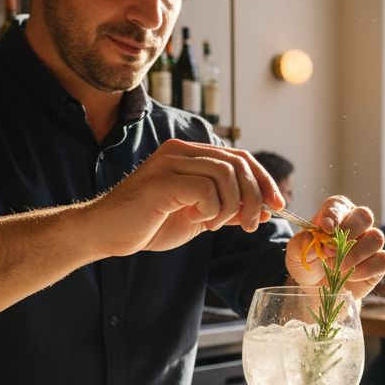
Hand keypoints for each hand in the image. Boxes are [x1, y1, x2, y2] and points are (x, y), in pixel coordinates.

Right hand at [82, 139, 281, 257]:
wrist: (107, 233)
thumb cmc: (149, 223)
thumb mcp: (198, 215)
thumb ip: (227, 208)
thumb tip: (264, 209)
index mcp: (191, 154)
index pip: (240, 157)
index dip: (264, 180)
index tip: (278, 205)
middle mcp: (182, 151)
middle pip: (238, 163)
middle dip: (254, 196)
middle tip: (250, 224)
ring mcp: (171, 162)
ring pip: (226, 175)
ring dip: (232, 206)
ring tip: (216, 225)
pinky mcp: (162, 180)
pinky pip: (206, 190)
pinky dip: (211, 210)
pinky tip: (196, 220)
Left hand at [286, 196, 384, 298]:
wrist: (319, 290)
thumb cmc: (309, 264)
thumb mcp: (295, 254)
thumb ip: (301, 244)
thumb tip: (313, 240)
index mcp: (335, 215)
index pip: (339, 205)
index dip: (334, 214)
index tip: (326, 227)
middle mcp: (356, 225)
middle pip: (365, 216)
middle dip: (350, 232)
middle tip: (332, 251)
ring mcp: (370, 243)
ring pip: (376, 238)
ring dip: (356, 254)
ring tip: (339, 267)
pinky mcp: (379, 262)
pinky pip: (382, 260)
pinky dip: (366, 270)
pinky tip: (350, 276)